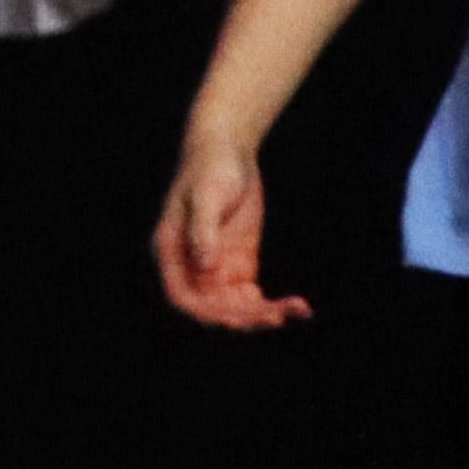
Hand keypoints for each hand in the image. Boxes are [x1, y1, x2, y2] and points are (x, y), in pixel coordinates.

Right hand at [154, 137, 306, 334]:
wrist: (227, 151)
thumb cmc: (210, 168)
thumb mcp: (207, 196)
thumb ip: (203, 232)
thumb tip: (206, 268)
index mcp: (172, 252)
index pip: (183, 296)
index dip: (208, 311)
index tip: (237, 317)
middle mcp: (192, 266)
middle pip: (212, 307)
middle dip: (243, 315)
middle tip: (275, 315)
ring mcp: (216, 267)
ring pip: (234, 306)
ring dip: (261, 314)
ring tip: (295, 309)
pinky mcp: (238, 264)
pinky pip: (252, 295)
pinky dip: (271, 305)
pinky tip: (296, 306)